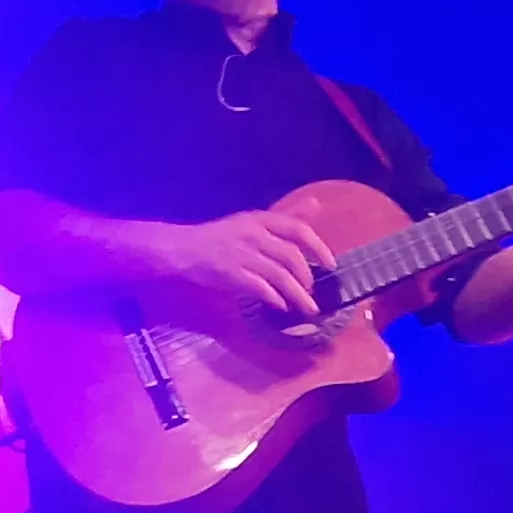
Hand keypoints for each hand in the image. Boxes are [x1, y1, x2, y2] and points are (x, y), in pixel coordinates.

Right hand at [150, 209, 338, 317]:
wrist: (181, 248)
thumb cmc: (219, 237)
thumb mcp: (253, 221)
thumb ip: (285, 217)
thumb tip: (317, 205)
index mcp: (260, 220)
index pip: (297, 229)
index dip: (318, 247)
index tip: (331, 264)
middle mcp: (253, 234)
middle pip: (291, 256)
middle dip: (307, 277)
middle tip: (312, 291)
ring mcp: (241, 254)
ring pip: (279, 275)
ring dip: (297, 294)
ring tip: (307, 307)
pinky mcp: (230, 273)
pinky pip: (260, 288)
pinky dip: (274, 298)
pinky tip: (281, 306)